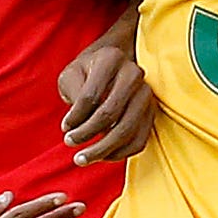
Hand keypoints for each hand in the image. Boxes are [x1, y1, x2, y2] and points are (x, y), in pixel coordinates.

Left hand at [57, 38, 155, 165]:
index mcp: (111, 59)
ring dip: (102, 150)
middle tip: (69, 143)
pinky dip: (119, 153)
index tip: (64, 127)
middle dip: (87, 134)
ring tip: (82, 158)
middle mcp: (134, 74)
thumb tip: (78, 124)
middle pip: (110, 113)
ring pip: (126, 130)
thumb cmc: (86, 74)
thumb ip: (73, 93)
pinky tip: (102, 156)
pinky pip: (138, 141)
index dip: (75, 116)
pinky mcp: (153, 112)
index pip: (91, 95)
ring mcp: (147, 94)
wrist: (112, 69)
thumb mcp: (71, 75)